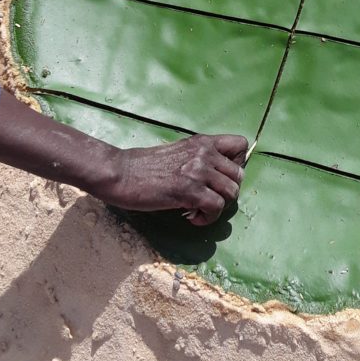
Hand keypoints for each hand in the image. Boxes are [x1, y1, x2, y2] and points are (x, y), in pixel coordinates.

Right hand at [0, 90, 246, 225]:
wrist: (118, 172)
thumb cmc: (142, 165)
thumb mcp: (177, 152)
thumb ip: (197, 158)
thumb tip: (214, 174)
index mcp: (202, 142)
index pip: (240, 145)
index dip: (237, 163)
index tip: (220, 177)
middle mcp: (204, 153)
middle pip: (238, 176)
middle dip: (225, 192)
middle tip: (205, 199)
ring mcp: (198, 171)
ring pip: (231, 193)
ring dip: (216, 206)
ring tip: (196, 210)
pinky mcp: (189, 190)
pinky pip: (216, 208)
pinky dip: (207, 218)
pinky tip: (191, 218)